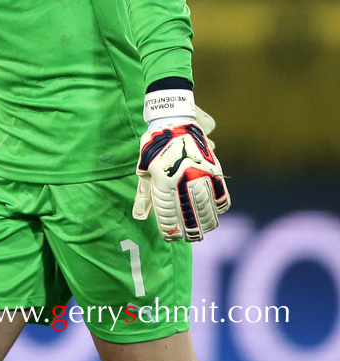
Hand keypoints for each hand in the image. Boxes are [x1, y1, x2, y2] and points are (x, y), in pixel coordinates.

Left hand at [133, 111, 229, 241]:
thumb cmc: (154, 147)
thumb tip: (139, 216)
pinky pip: (221, 195)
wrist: (174, 121)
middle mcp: (182, 180)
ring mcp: (200, 175)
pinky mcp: (214, 170)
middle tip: (190, 239)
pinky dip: (219, 207)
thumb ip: (144, 194)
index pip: (167, 215)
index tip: (171, 238)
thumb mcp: (144, 169)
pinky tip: (215, 214)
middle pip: (189, 215)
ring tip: (203, 231)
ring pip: (206, 208)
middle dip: (190, 231)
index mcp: (162, 181)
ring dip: (206, 223)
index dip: (169, 230)